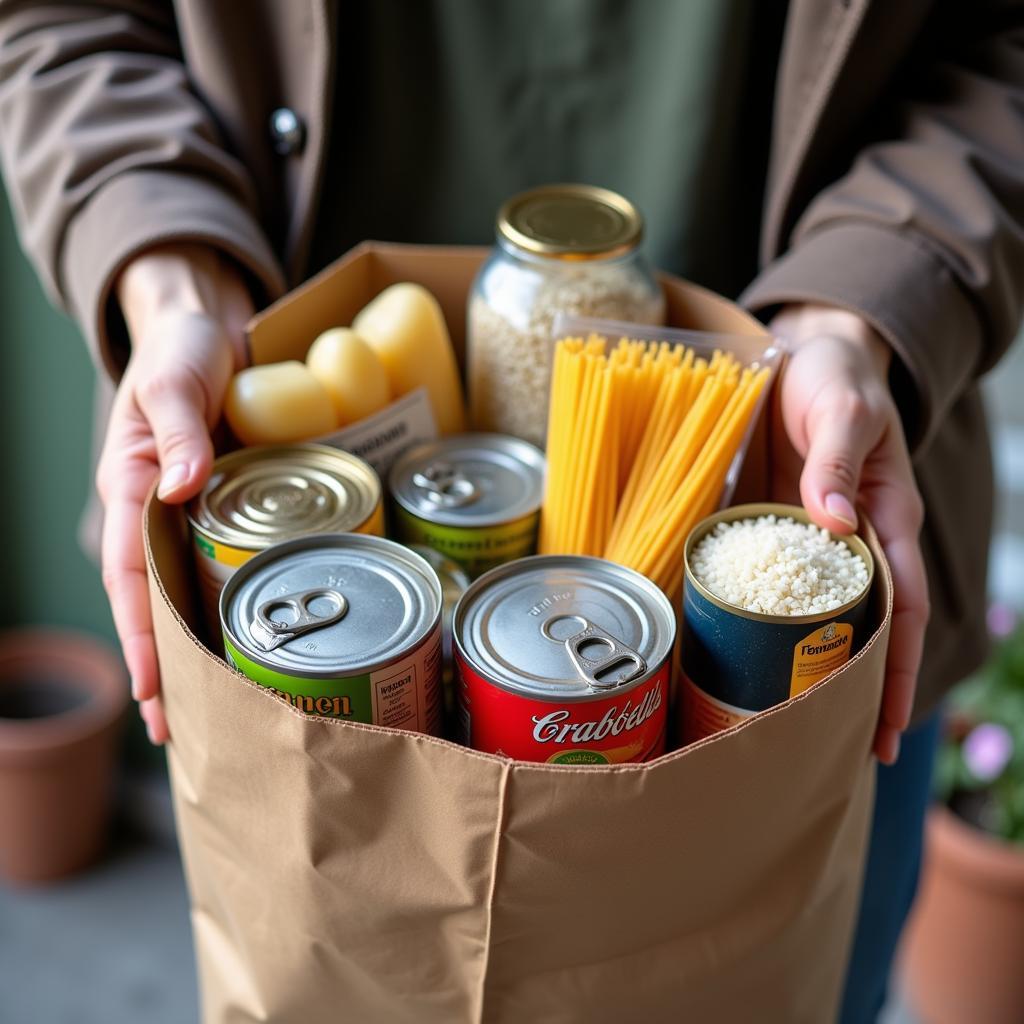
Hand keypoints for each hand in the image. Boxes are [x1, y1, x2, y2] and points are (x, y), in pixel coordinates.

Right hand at [96, 244, 253, 743]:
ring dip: (205, 648)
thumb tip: (178, 485)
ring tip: (224, 708)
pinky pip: (231, 563)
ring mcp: (197, 516)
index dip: (142, 636)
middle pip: (160, 603)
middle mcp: (160, 514)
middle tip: (189, 732)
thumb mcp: (173, 380)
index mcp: (131, 489)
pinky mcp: (232, 507)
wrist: (210, 329)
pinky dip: (237, 605)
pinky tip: (258, 640)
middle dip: (170, 667)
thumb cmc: (181, 352)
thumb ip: (176, 427)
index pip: (132, 577)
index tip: (153, 690)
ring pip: (194, 593)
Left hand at [769, 304, 929, 764]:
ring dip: (808, 668)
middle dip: (857, 689)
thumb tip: (835, 521)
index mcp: (886, 518)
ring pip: (814, 616)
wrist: (800, 356)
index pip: (900, 606)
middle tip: (839, 752)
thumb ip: (838, 460)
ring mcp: (809, 541)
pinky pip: (767, 584)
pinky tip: (739, 655)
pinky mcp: (771, 530)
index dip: (896, 666)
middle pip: (862, 627)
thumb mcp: (843, 409)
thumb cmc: (834, 379)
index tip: (886, 724)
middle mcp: (852, 542)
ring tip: (787, 724)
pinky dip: (761, 622)